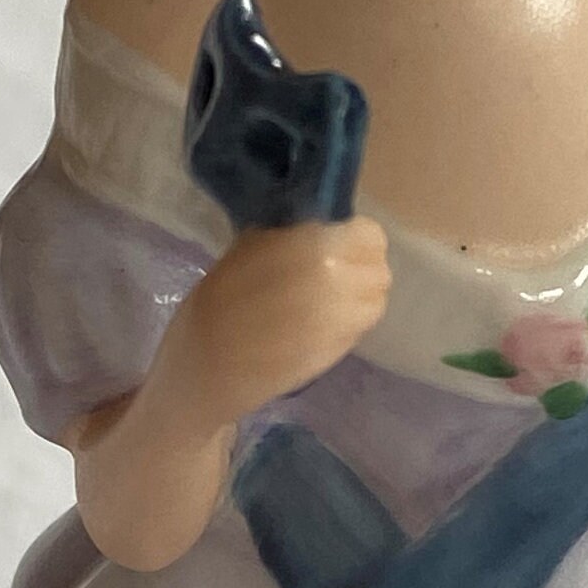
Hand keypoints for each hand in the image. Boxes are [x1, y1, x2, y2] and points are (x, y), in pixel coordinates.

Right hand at [171, 215, 390, 425]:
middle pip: (379, 268)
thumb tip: (321, 223)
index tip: (332, 240)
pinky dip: (349, 321)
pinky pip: (362, 327)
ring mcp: (345, 322)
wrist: (208, 364)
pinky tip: (319, 322)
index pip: (370, 235)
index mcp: (317, 247)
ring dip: (359, 295)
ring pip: (376, 299)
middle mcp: (341, 283)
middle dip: (359, 266)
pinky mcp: (341, 353)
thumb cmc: (219, 299)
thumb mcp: (250, 246)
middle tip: (330, 270)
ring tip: (326, 298)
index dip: (354, 237)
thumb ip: (294, 234)